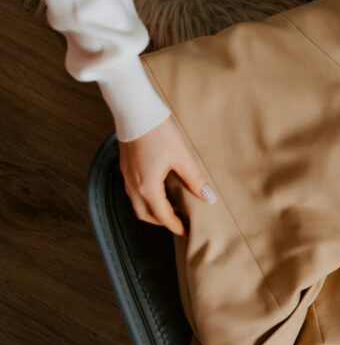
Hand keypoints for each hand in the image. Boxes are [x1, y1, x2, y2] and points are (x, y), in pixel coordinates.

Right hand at [119, 116, 215, 234]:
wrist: (136, 113)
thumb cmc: (159, 133)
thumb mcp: (181, 157)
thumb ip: (194, 180)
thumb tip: (208, 197)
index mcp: (147, 187)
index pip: (162, 215)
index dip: (175, 225)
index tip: (186, 231)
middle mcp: (133, 186)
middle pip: (145, 214)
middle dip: (161, 222)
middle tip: (178, 223)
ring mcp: (127, 177)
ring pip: (137, 204)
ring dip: (152, 211)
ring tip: (169, 209)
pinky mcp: (126, 168)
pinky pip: (133, 192)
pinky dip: (144, 199)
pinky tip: (156, 191)